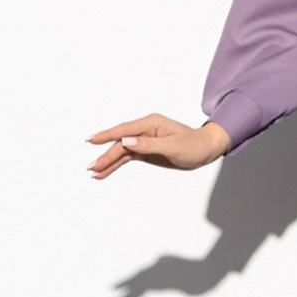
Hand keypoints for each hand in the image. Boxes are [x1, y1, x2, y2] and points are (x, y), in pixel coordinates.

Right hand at [85, 114, 229, 178]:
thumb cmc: (193, 145)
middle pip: (120, 143)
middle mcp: (144, 131)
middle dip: (105, 155)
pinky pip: (127, 158)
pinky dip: (116, 165)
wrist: (204, 150)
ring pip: (121, 152)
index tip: (92, 140)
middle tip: (92, 167)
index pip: (125, 130)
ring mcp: (143, 141)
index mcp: (150, 124)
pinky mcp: (145, 151)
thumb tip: (126, 142)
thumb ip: (148, 144)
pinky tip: (105, 172)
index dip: (107, 135)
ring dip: (108, 162)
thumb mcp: (172, 146)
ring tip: (94, 172)